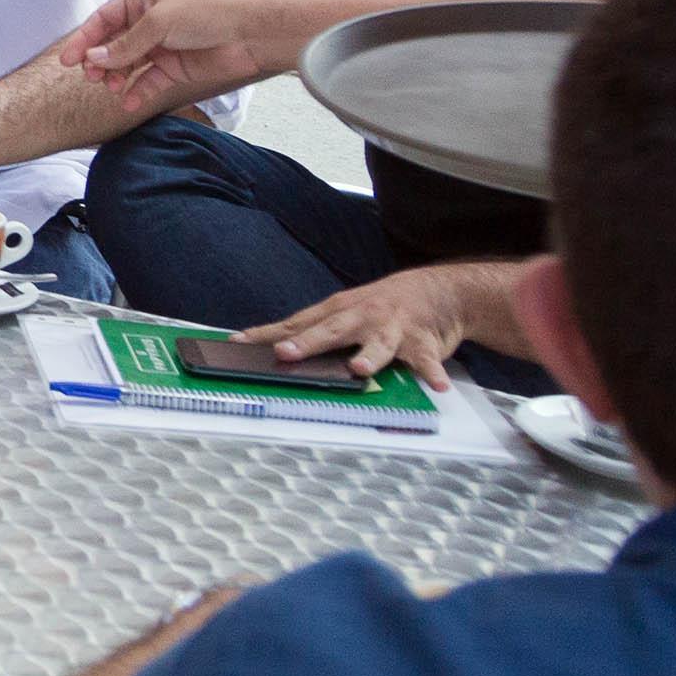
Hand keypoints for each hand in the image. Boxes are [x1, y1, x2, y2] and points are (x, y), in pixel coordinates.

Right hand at [59, 0, 271, 114]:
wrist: (251, 33)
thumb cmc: (208, 12)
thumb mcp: (160, 21)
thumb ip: (125, 44)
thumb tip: (93, 60)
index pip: (103, 19)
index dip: (84, 39)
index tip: (67, 60)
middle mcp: (148, 22)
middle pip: (111, 45)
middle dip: (98, 62)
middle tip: (91, 77)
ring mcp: (160, 46)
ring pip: (126, 65)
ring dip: (116, 77)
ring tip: (112, 88)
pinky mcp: (174, 68)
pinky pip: (147, 82)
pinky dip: (137, 93)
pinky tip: (129, 102)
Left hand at [238, 266, 483, 391]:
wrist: (438, 291)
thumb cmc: (380, 306)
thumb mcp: (343, 313)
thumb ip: (312, 331)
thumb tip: (271, 348)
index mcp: (337, 311)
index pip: (294, 324)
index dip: (266, 334)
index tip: (237, 343)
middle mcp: (361, 317)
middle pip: (330, 330)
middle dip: (307, 342)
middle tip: (285, 353)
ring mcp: (392, 328)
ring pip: (378, 344)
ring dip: (368, 356)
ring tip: (358, 368)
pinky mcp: (422, 341)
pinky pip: (426, 359)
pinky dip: (431, 372)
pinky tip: (434, 385)